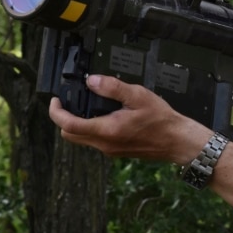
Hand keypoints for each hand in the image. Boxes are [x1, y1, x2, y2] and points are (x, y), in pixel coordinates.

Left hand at [49, 74, 206, 165]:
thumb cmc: (162, 120)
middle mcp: (105, 143)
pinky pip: (95, 141)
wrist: (177, 140)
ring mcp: (110, 150)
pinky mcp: (116, 151)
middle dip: (64, 119)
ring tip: (90, 107)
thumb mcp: (138, 96)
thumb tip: (92, 81)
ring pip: (81, 139)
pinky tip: (107, 116)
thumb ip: (113, 87)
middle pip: (70, 135)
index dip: (56, 112)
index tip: (55, 101)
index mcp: (107, 129)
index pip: (69, 125)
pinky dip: (92, 129)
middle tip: (70, 103)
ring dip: (78, 124)